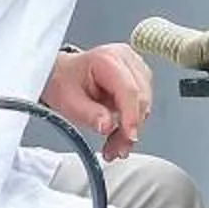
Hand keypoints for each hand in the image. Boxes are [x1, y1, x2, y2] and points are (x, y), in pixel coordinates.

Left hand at [43, 43, 153, 159]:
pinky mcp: (138, 78)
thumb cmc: (65, 82)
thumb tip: (107, 126)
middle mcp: (125, 59)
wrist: (64, 76)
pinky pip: (142, 104)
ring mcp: (134, 67)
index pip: (128, 89)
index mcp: (106, 59)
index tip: (128, 136)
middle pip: (140, 98)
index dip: (131, 115)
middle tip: (117, 148)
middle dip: (130, 127)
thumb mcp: (69, 102)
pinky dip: (132, 122)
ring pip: (145, 104)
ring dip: (131, 128)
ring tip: (114, 144)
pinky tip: (119, 133)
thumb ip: (89, 114)